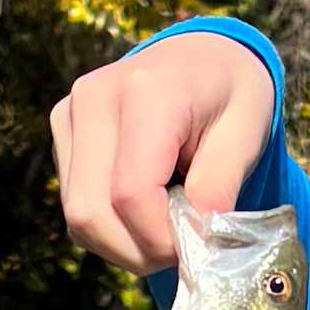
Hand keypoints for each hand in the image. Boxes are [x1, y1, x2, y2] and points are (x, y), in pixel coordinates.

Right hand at [49, 27, 274, 274]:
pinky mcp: (62, 132)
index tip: (198, 250)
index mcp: (145, 92)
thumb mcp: (247, 135)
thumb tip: (194, 243)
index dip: (160, 239)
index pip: (131, 193)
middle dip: (139, 252)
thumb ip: (219, 188)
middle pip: (92, 212)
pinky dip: (111, 228)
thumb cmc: (231, 95)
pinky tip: (145, 211)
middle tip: (182, 252)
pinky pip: (75, 206)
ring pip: (78, 217)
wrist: (202, 56)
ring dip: (124, 245)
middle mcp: (93, 98)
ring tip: (167, 229)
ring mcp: (69, 114)